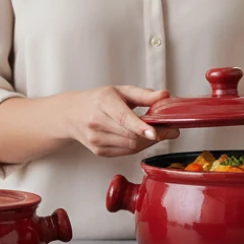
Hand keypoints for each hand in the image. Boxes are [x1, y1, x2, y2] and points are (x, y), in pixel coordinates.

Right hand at [63, 86, 177, 157]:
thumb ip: (144, 95)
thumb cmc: (98, 100)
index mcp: (103, 103)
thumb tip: (165, 95)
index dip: (141, 127)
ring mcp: (97, 139)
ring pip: (130, 146)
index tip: (156, 132)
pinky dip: (139, 146)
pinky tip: (142, 138)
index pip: (123, 118)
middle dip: (155, 135)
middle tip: (171, 130)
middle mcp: (97, 122)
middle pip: (131, 136)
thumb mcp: (120, 91)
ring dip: (148, 142)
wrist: (72, 115)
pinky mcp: (99, 151)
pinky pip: (126, 152)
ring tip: (158, 132)